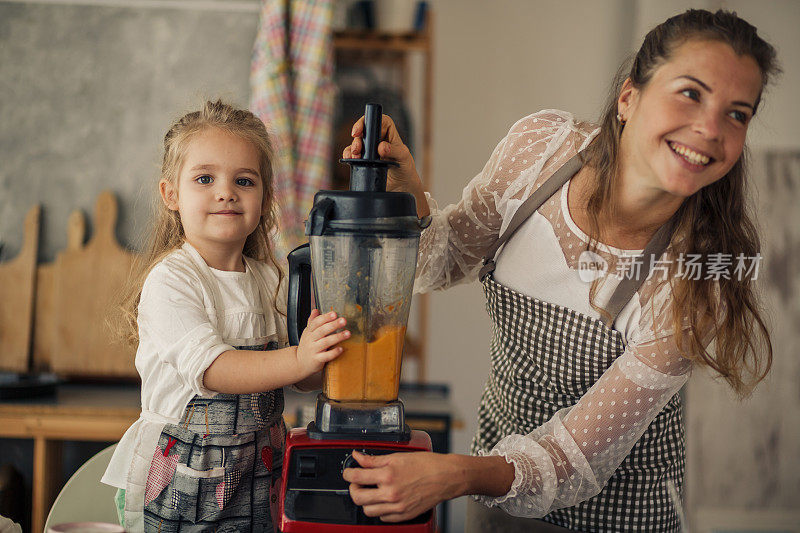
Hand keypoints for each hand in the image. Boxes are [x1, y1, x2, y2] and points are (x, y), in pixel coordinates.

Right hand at [295, 309, 348, 377]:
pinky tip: (341, 349)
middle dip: (333, 325)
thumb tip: (316, 310)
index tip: (334, 313)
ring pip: (325, 342)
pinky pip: (325, 356)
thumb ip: (312, 322)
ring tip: (348, 333)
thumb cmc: (307, 346)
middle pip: (322, 331)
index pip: (316, 322)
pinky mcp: (317, 360)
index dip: (325, 317)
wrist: (299, 363)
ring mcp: (313, 350)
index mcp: (309, 332)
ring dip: (337, 337)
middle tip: (344, 320)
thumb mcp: (307, 333)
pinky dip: (333, 353)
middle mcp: (310, 340)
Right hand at [343, 115, 428, 216]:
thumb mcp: (403, 158)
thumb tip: (381, 147)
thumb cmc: (405, 169)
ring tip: (356, 157)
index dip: (368, 121)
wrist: (401, 187)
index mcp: (389, 133)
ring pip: (356, 142)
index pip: (379, 120)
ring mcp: (369, 149)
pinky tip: (350, 159)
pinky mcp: (363, 159)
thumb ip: (393, 151)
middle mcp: (378, 138)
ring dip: (353, 148)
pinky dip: (348, 155)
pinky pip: (352, 153)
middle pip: (364, 130)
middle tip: (357, 148)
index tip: (361, 131)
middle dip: (358, 138)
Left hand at [343, 450, 460, 522]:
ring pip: (368, 510)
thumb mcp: (397, 456)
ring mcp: (397, 507)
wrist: (446, 476)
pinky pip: (383, 518)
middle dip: (353, 489)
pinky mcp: (404, 515)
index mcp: (388, 475)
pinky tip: (384, 500)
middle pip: (358, 498)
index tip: (348, 472)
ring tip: (370, 492)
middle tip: (357, 484)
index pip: (356, 477)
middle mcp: (391, 493)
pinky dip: (380, 510)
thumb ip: (374, 459)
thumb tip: (358, 456)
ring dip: (366, 501)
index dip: (347, 473)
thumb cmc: (426, 464)